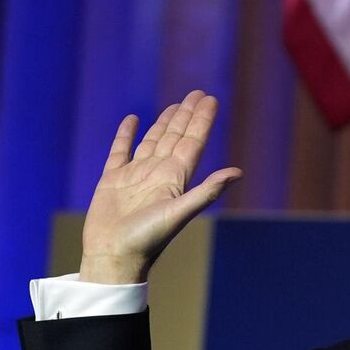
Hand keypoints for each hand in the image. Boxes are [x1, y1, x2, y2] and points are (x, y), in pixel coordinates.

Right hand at [78, 90, 241, 283]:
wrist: (114, 256)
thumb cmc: (148, 239)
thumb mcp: (180, 212)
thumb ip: (207, 191)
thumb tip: (238, 173)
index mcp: (175, 179)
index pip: (192, 142)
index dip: (201, 121)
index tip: (210, 99)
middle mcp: (157, 174)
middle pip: (175, 137)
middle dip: (186, 116)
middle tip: (197, 93)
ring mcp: (134, 176)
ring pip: (152, 141)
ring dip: (163, 123)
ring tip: (175, 105)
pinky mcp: (111, 180)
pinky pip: (120, 151)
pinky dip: (125, 135)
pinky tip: (132, 120)